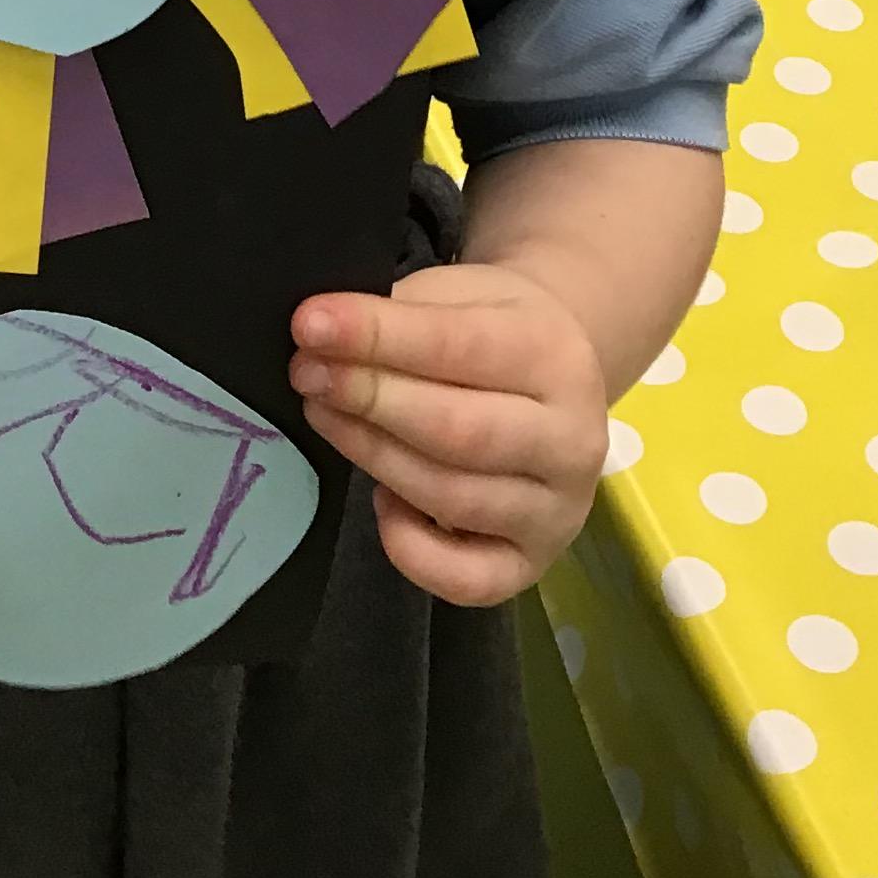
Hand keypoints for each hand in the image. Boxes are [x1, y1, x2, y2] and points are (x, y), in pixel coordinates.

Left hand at [290, 259, 608, 604]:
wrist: (554, 378)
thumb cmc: (493, 330)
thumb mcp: (458, 295)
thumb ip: (399, 314)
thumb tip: (319, 336)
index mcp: (555, 356)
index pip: (458, 346)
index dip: (376, 336)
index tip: (309, 324)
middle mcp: (571, 442)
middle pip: (457, 431)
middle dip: (369, 401)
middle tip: (306, 374)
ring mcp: (557, 512)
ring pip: (452, 499)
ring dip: (373, 457)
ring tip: (324, 415)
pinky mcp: (533, 565)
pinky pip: (466, 581)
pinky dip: (412, 551)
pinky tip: (381, 501)